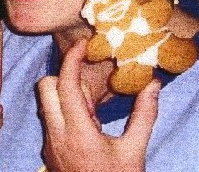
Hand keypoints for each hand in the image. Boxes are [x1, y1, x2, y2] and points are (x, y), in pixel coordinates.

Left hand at [37, 39, 159, 171]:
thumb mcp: (135, 151)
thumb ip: (144, 115)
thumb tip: (152, 84)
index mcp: (77, 132)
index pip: (65, 84)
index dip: (72, 59)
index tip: (83, 44)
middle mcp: (56, 135)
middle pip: (45, 88)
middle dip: (63, 76)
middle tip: (90, 85)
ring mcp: (50, 145)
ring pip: (46, 104)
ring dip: (65, 96)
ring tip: (94, 110)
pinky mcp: (50, 153)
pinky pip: (52, 121)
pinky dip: (65, 113)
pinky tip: (90, 127)